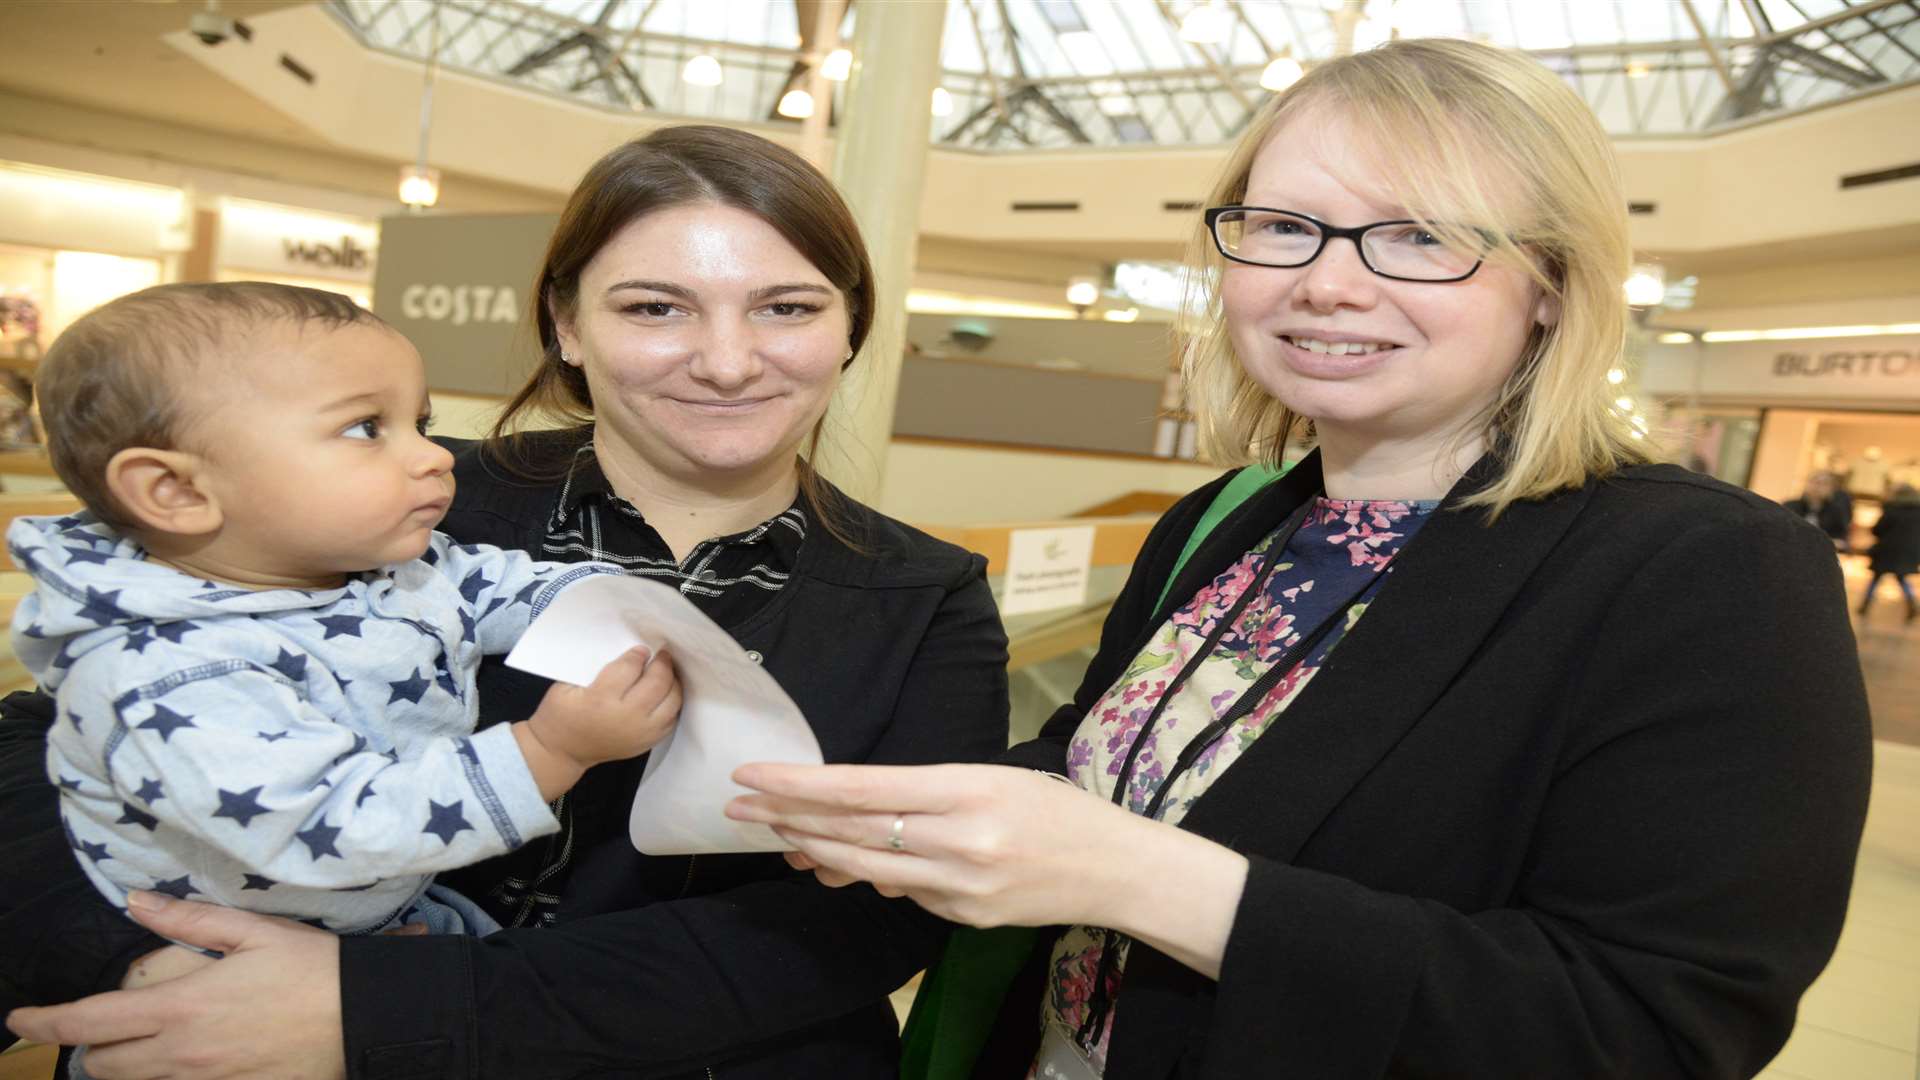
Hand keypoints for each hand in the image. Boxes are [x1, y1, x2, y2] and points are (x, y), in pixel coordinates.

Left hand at [6, 891, 344, 1079]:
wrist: (366, 1019)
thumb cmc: (315, 969)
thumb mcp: (254, 931)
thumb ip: (188, 920)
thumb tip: (135, 902)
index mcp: (181, 1006)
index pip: (88, 1022)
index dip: (44, 1023)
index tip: (19, 1020)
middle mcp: (182, 1053)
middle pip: (101, 1066)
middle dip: (88, 1048)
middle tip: (99, 1027)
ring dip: (121, 1067)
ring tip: (134, 1046)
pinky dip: (163, 1079)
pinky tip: (184, 1060)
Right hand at [517, 646, 679, 797]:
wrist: (562, 752)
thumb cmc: (561, 715)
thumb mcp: (566, 686)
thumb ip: (595, 668)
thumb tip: (626, 654)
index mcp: (600, 699)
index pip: (630, 668)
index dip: (638, 654)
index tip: (641, 650)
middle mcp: (625, 717)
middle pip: (657, 683)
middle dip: (662, 664)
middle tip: (661, 655)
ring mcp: (640, 733)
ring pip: (672, 701)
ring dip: (673, 682)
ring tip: (666, 672)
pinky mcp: (647, 743)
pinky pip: (672, 719)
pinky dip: (672, 703)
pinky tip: (666, 693)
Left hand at [727, 763, 1154, 929]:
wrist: (1115, 869)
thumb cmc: (1053, 808)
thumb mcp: (992, 776)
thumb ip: (922, 792)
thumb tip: (851, 805)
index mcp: (967, 789)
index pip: (863, 787)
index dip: (801, 783)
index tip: (753, 775)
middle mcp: (959, 840)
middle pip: (853, 830)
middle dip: (789, 818)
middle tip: (738, 808)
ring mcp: (960, 887)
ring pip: (866, 868)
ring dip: (816, 851)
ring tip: (776, 837)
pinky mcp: (963, 918)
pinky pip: (902, 892)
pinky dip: (868, 875)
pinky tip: (840, 864)